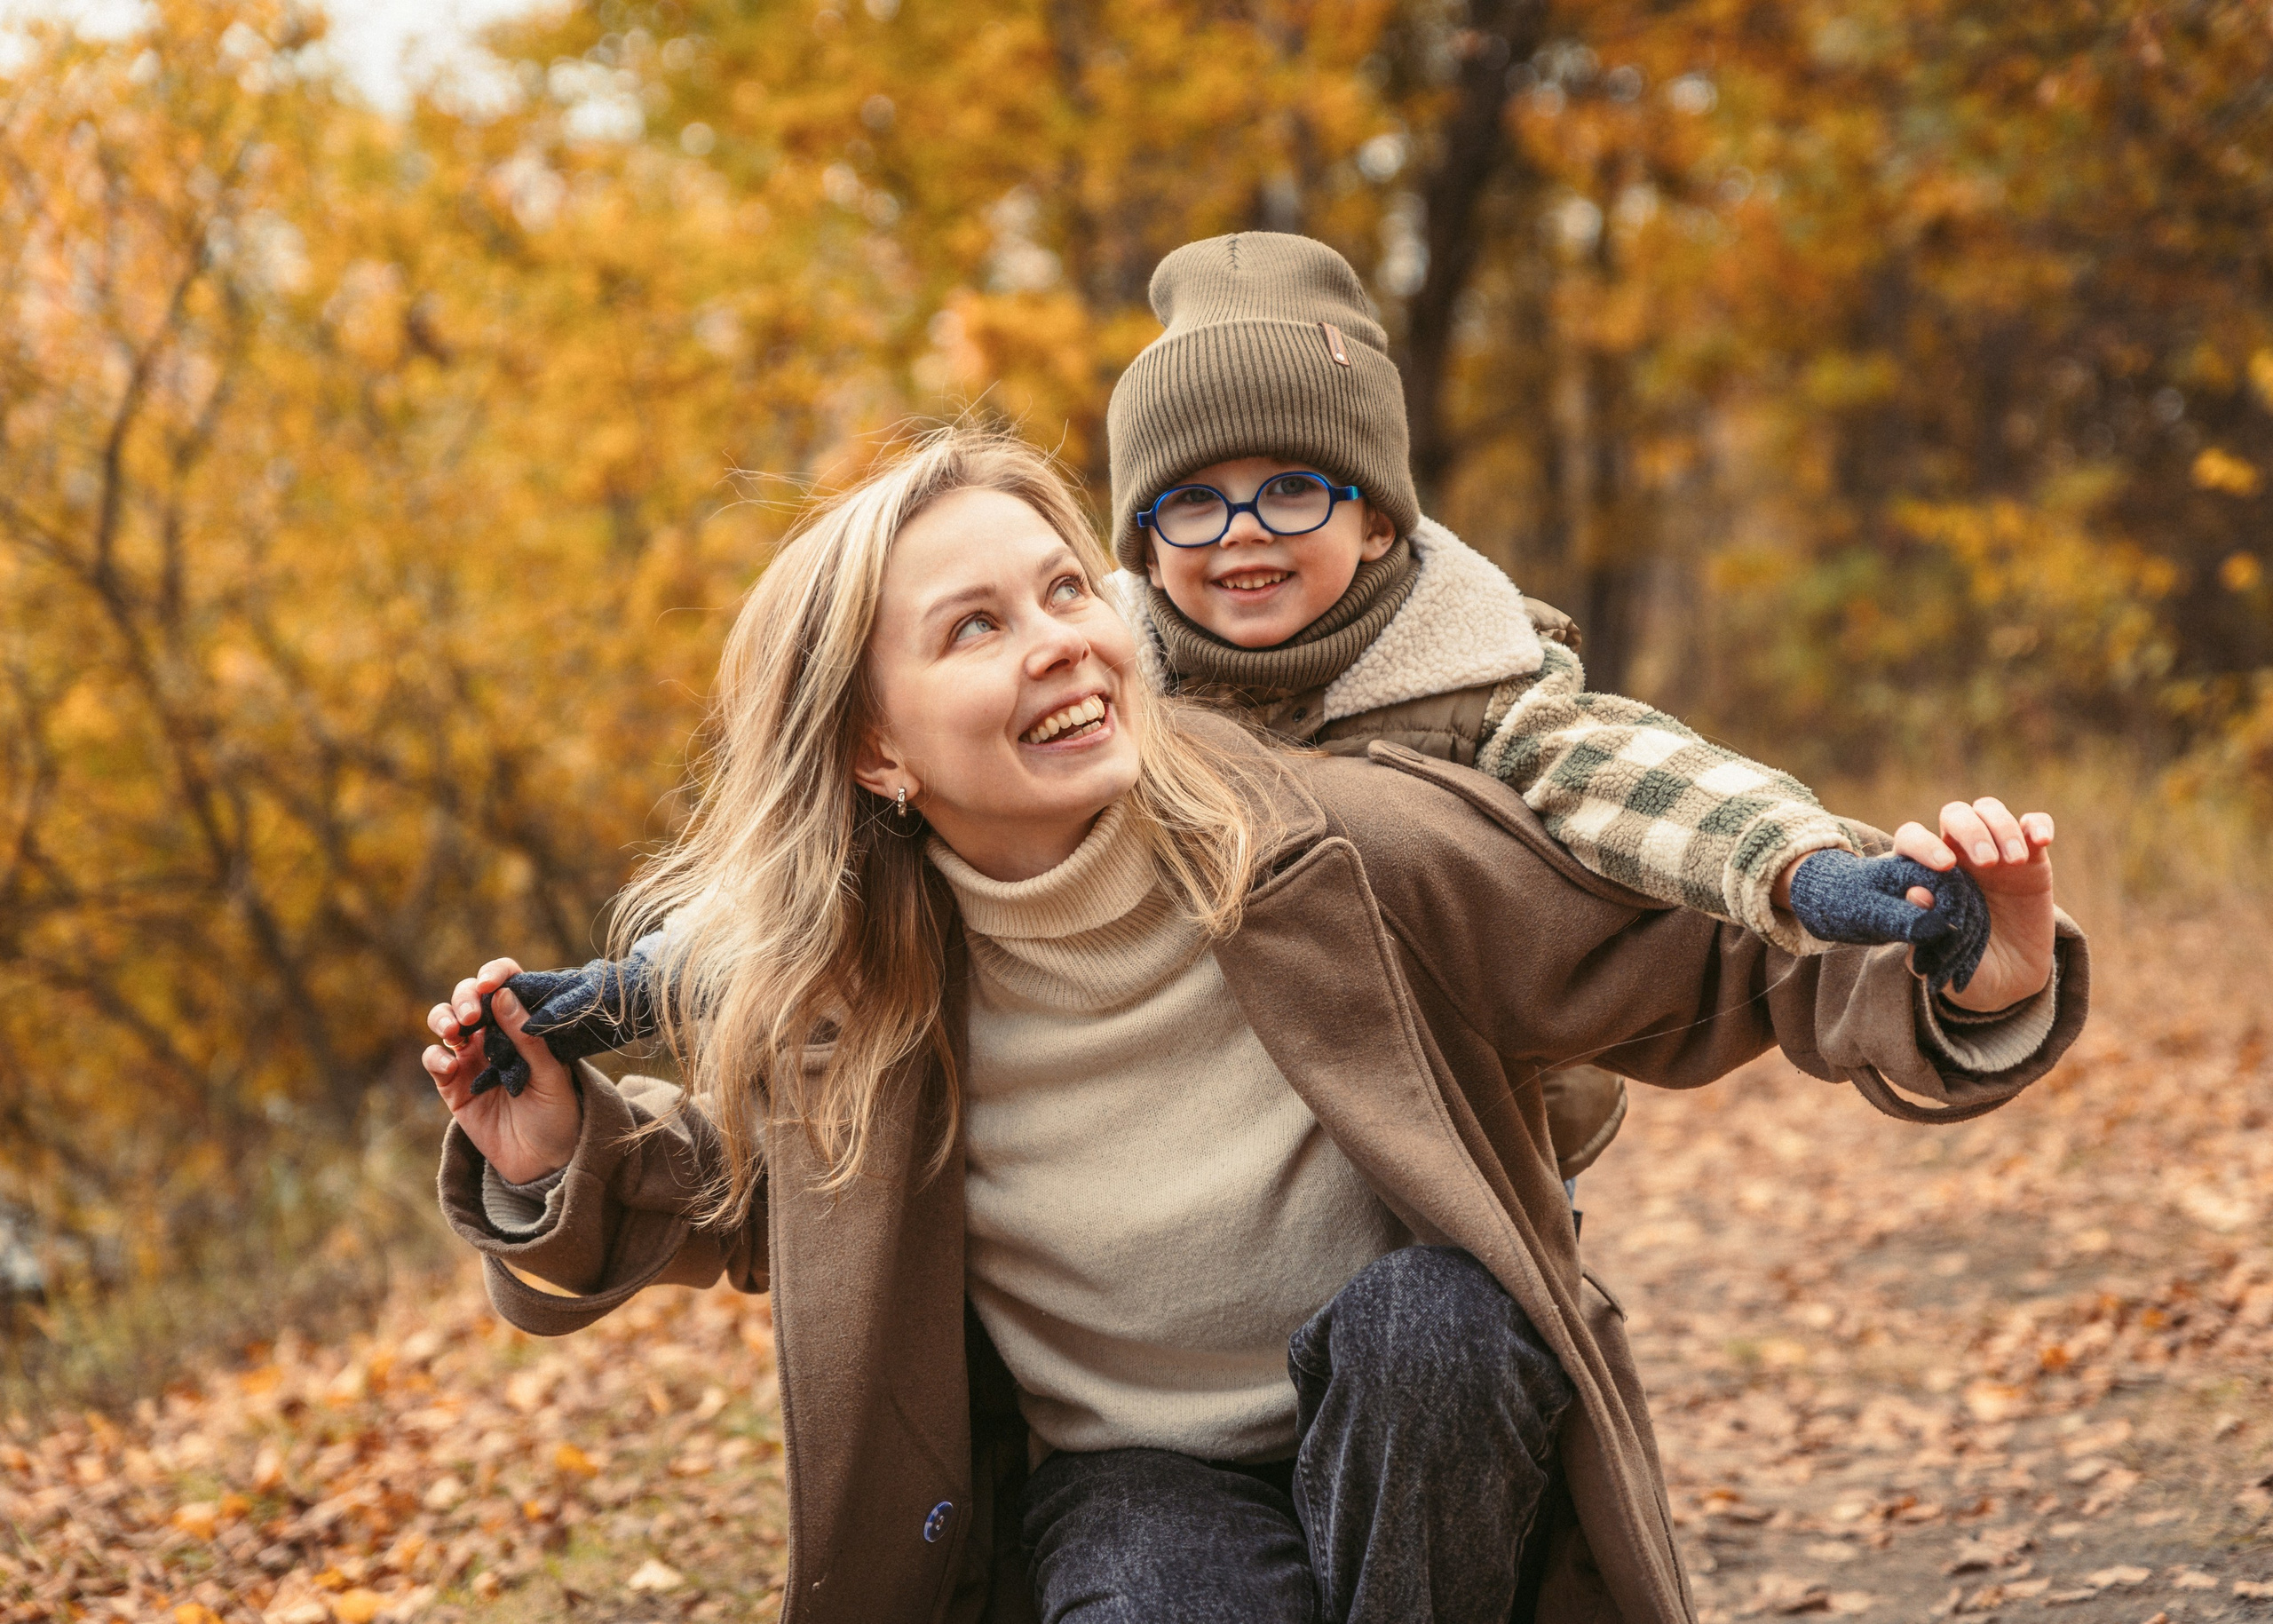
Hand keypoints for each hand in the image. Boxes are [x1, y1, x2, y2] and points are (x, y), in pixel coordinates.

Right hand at [424, 957, 581, 1184]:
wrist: (545, 1161)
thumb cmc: (559, 1113)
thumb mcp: (552, 1075)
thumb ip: (528, 1038)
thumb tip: (504, 996)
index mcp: (525, 1024)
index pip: (506, 984)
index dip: (495, 974)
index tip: (490, 983)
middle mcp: (495, 1034)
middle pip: (468, 996)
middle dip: (465, 996)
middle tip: (473, 1015)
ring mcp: (472, 1058)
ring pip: (445, 1021)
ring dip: (443, 1017)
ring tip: (455, 1030)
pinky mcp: (453, 1085)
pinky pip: (435, 1059)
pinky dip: (436, 1056)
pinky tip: (450, 1065)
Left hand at [1890, 799, 2056, 1012]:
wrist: (2008, 980)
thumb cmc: (1962, 965)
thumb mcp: (1940, 956)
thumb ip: (1923, 928)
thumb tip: (1915, 894)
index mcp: (1925, 874)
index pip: (1912, 838)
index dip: (1922, 844)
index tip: (1944, 866)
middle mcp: (1957, 854)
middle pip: (1954, 814)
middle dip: (1969, 830)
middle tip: (1986, 863)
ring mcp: (1994, 852)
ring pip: (1989, 811)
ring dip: (2001, 827)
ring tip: (2013, 862)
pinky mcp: (2031, 858)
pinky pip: (2033, 823)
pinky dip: (2037, 823)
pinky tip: (2042, 840)